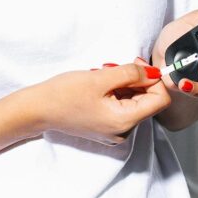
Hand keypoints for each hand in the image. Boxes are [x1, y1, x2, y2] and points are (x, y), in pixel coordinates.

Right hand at [27, 63, 170, 144]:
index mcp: (125, 122)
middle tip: (116, 66)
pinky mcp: (105, 128)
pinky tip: (100, 85)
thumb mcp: (101, 77)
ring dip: (124, 85)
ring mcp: (114, 132)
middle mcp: (123, 132)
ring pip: (134, 103)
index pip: (160, 100)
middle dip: (137, 80)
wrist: (37, 109)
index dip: (154, 79)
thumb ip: (132, 73)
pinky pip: (122, 108)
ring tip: (103, 75)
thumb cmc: (64, 94)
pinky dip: (116, 93)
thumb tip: (154, 72)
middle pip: (147, 102)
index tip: (137, 64)